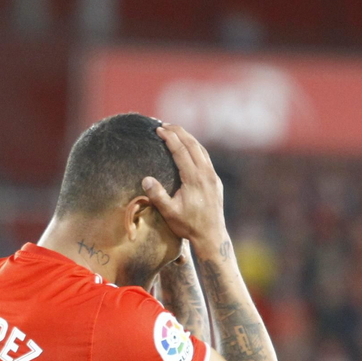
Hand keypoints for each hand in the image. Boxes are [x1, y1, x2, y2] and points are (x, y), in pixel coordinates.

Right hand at [142, 123, 228, 251]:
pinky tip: (188, 147)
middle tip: (165, 124)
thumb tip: (146, 179)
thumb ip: (158, 196)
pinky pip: (205, 157)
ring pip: (201, 149)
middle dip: (179, 132)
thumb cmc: (188, 226)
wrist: (211, 236)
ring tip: (175, 131)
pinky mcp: (215, 181)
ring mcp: (212, 176)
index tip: (159, 129)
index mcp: (194, 179)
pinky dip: (195, 147)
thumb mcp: (169, 213)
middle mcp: (206, 174)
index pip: (181, 151)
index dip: (170, 138)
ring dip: (188, 138)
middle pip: (193, 145)